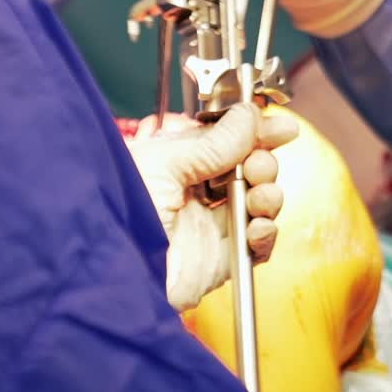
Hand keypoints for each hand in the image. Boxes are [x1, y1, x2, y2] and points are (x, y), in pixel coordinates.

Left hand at [126, 103, 297, 311]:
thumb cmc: (119, 213)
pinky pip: (255, 245)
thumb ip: (213, 143)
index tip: (281, 126)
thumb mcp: (165, 164)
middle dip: (261, 162)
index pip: (224, 140)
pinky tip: (257, 226)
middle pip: (246, 170)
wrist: (111, 274)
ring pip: (256, 204)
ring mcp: (207, 227)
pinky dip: (265, 234)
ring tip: (259, 194)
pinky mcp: (218, 262)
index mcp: (174, 163)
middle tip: (257, 165)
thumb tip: (249, 117)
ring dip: (267, 194)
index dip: (253, 132)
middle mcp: (192, 193)